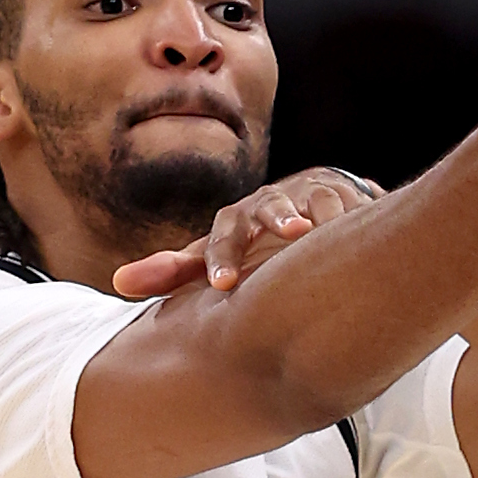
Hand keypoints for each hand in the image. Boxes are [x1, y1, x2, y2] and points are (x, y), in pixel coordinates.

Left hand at [112, 165, 377, 303]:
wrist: (308, 208)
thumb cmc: (254, 242)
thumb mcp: (216, 255)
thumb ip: (172, 270)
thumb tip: (117, 281)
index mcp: (236, 220)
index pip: (221, 234)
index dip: (220, 256)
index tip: (223, 285)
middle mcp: (268, 202)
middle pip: (265, 210)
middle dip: (274, 221)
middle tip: (289, 239)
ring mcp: (306, 194)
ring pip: (310, 200)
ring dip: (316, 213)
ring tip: (317, 231)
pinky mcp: (342, 192)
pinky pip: (347, 201)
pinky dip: (351, 212)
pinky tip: (360, 223)